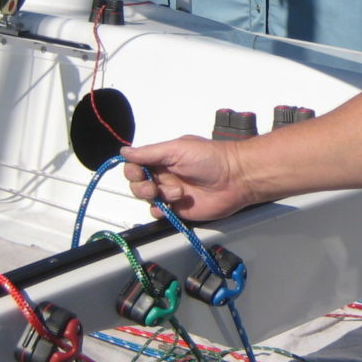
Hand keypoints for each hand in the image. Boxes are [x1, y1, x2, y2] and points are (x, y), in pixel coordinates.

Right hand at [120, 137, 251, 220]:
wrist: (236, 179)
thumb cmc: (211, 158)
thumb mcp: (178, 149)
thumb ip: (150, 152)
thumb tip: (124, 151)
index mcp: (164, 158)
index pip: (136, 164)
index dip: (132, 169)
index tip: (137, 172)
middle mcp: (165, 174)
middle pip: (138, 182)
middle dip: (141, 185)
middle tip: (153, 187)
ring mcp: (171, 192)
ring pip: (147, 198)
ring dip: (155, 196)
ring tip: (176, 193)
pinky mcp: (179, 209)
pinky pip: (159, 213)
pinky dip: (159, 211)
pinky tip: (169, 207)